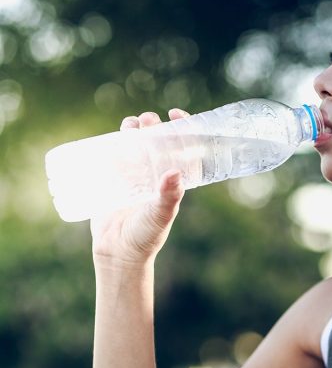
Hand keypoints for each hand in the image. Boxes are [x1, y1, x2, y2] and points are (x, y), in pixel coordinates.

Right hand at [90, 108, 190, 267]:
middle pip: (158, 141)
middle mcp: (156, 174)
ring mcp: (135, 175)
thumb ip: (168, 197)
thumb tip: (174, 173)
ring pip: (136, 144)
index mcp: (174, 179)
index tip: (176, 114)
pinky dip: (113, 142)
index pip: (183, 147)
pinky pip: (114, 155)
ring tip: (130, 124)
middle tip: (148, 119)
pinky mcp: (114, 180)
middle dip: (155, 126)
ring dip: (134, 130)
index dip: (183, 128)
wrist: (118, 253)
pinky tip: (112, 136)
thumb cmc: (147, 236)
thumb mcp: (161, 215)